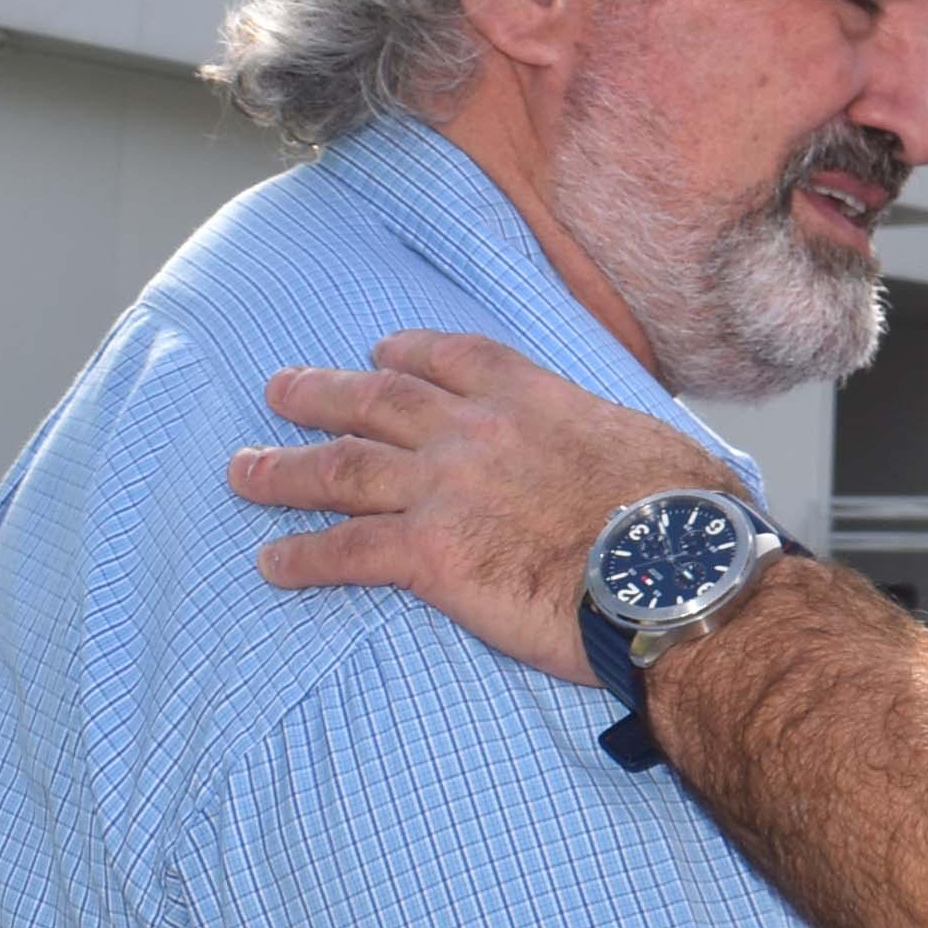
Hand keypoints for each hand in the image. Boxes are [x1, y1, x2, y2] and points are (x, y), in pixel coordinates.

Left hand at [227, 331, 723, 684]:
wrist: (673, 574)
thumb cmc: (685, 522)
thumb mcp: (662, 450)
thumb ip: (622, 448)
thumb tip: (654, 470)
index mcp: (535, 400)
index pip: (455, 360)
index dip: (408, 354)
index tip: (379, 353)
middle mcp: (476, 432)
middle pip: (377, 402)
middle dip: (320, 394)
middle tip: (278, 390)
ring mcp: (445, 489)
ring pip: (343, 469)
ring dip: (285, 468)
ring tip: (243, 471)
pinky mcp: (430, 556)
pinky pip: (347, 551)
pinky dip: (303, 556)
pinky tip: (273, 563)